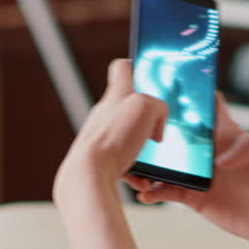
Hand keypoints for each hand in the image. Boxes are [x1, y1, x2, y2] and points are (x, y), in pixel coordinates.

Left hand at [54, 59, 166, 202]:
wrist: (89, 174)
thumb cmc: (113, 138)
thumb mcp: (146, 107)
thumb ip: (158, 105)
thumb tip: (158, 122)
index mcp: (116, 95)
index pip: (122, 68)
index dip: (136, 67)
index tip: (146, 74)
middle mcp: (106, 114)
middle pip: (129, 108)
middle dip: (148, 120)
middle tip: (159, 130)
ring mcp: (102, 137)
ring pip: (130, 139)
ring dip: (145, 151)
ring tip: (152, 163)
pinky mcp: (101, 159)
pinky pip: (124, 163)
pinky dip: (137, 172)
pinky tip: (142, 180)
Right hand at [122, 95, 248, 248]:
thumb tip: (221, 158)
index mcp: (227, 134)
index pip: (206, 106)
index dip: (189, 93)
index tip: (165, 85)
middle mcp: (208, 151)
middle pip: (175, 132)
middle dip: (152, 130)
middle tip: (133, 132)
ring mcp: (198, 173)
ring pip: (165, 163)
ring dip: (148, 164)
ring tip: (135, 170)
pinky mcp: (193, 197)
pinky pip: (167, 191)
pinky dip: (154, 192)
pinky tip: (146, 195)